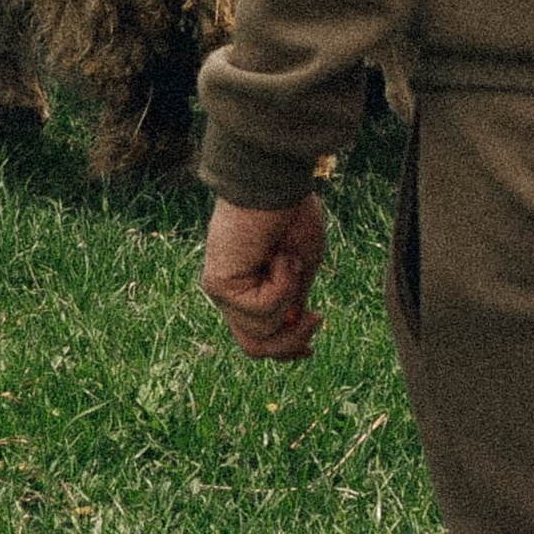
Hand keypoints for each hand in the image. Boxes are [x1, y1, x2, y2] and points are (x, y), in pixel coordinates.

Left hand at [202, 193, 326, 361]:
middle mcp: (230, 292)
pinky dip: (282, 286)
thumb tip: (294, 329)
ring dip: (288, 299)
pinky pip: (261, 313)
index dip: (285, 349)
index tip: (311, 348)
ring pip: (260, 335)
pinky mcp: (218, 286)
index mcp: (248, 287)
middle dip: (290, 343)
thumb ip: (292, 301)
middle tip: (315, 316)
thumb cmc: (290, 215)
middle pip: (254, 347)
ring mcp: (221, 291)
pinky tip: (279, 257)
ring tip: (290, 261)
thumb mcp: (300, 268)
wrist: (275, 184)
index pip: (258, 336)